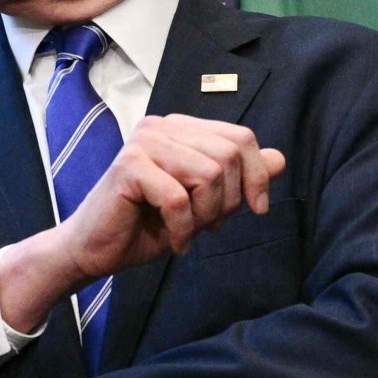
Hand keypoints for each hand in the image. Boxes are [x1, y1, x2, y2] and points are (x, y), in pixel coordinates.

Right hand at [0, 116, 285, 330]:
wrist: (97, 250)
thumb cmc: (149, 225)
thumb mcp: (206, 203)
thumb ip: (239, 178)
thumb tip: (280, 158)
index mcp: (181, 129)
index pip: (241, 138)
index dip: (256, 176)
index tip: (255, 209)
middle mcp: (163, 127)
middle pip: (228, 156)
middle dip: (227, 201)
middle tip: (207, 225)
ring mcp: (144, 142)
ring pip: (208, 176)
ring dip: (204, 216)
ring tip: (186, 230)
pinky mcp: (129, 166)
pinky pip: (179, 199)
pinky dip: (182, 230)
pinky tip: (175, 241)